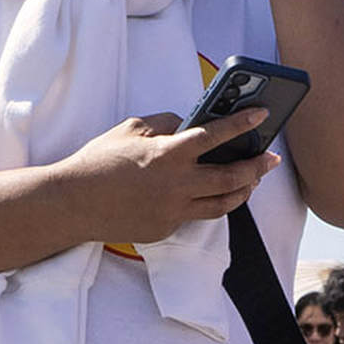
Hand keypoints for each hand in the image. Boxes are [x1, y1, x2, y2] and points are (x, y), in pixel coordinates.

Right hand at [47, 111, 271, 250]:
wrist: (73, 203)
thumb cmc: (98, 161)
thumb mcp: (130, 128)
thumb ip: (164, 124)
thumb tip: (186, 125)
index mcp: (168, 154)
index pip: (215, 135)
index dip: (241, 123)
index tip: (262, 115)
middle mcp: (176, 184)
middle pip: (231, 177)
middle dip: (256, 166)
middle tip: (270, 158)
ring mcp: (172, 210)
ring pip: (221, 204)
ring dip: (242, 191)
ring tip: (251, 181)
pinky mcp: (165, 229)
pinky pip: (194, 215)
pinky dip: (206, 203)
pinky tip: (210, 194)